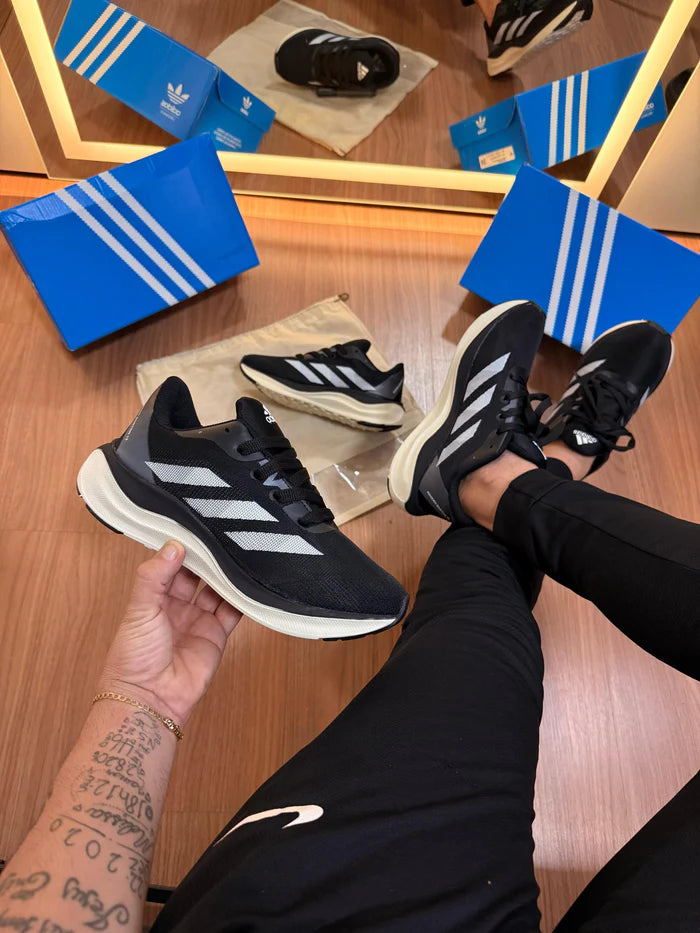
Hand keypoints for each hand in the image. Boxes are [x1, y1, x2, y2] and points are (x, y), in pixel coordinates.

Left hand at [99, 541, 240, 724]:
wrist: (151, 699)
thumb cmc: (134, 657)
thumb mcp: (139, 609)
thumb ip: (154, 576)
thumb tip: (173, 545)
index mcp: (153, 598)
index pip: (171, 565)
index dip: (182, 549)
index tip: (196, 529)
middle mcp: (176, 607)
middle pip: (197, 576)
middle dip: (208, 560)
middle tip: (222, 538)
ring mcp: (198, 621)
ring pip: (216, 591)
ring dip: (225, 576)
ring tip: (238, 556)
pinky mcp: (216, 636)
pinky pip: (232, 613)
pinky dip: (241, 599)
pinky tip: (247, 584)